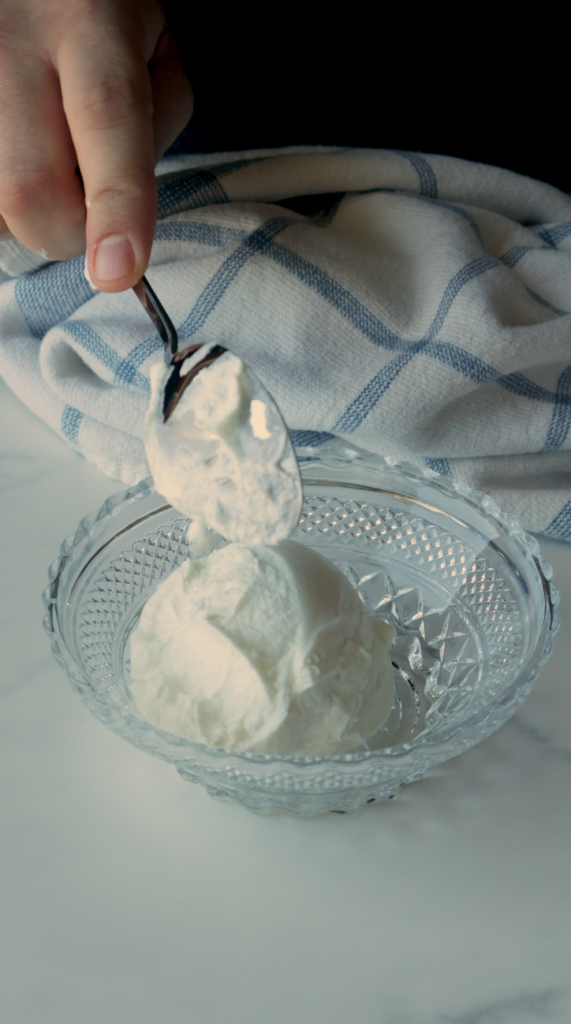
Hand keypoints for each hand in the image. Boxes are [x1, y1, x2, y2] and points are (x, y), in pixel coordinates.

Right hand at [0, 0, 192, 289]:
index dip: (117, 204)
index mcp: (88, 20)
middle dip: (65, 232)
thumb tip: (122, 225)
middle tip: (86, 217)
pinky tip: (17, 163)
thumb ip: (154, 130)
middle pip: (27, 185)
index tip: (118, 271)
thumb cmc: (106, 18)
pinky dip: (1, 206)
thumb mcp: (157, 50)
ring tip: (44, 168)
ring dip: (22, 217)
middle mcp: (11, 41)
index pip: (106, 116)